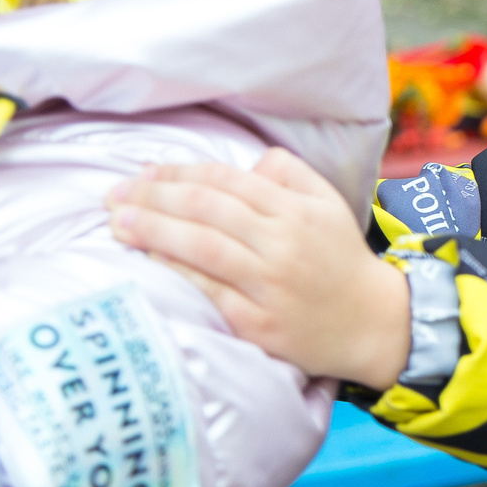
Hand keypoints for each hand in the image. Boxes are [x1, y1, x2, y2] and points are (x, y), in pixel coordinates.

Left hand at [107, 148, 413, 388]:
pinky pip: (209, 292)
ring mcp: (270, 285)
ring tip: (117, 222)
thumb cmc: (339, 258)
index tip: (144, 173)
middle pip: (207, 209)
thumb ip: (288, 173)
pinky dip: (176, 272)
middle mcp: (283, 244)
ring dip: (153, 231)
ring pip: (203, 247)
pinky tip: (150, 258)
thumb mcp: (327, 203)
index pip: (226, 181)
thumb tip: (244, 163)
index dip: (179, 173)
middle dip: (153, 197)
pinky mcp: (260, 324)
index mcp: (296, 210)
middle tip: (115, 195)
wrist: (371, 322)